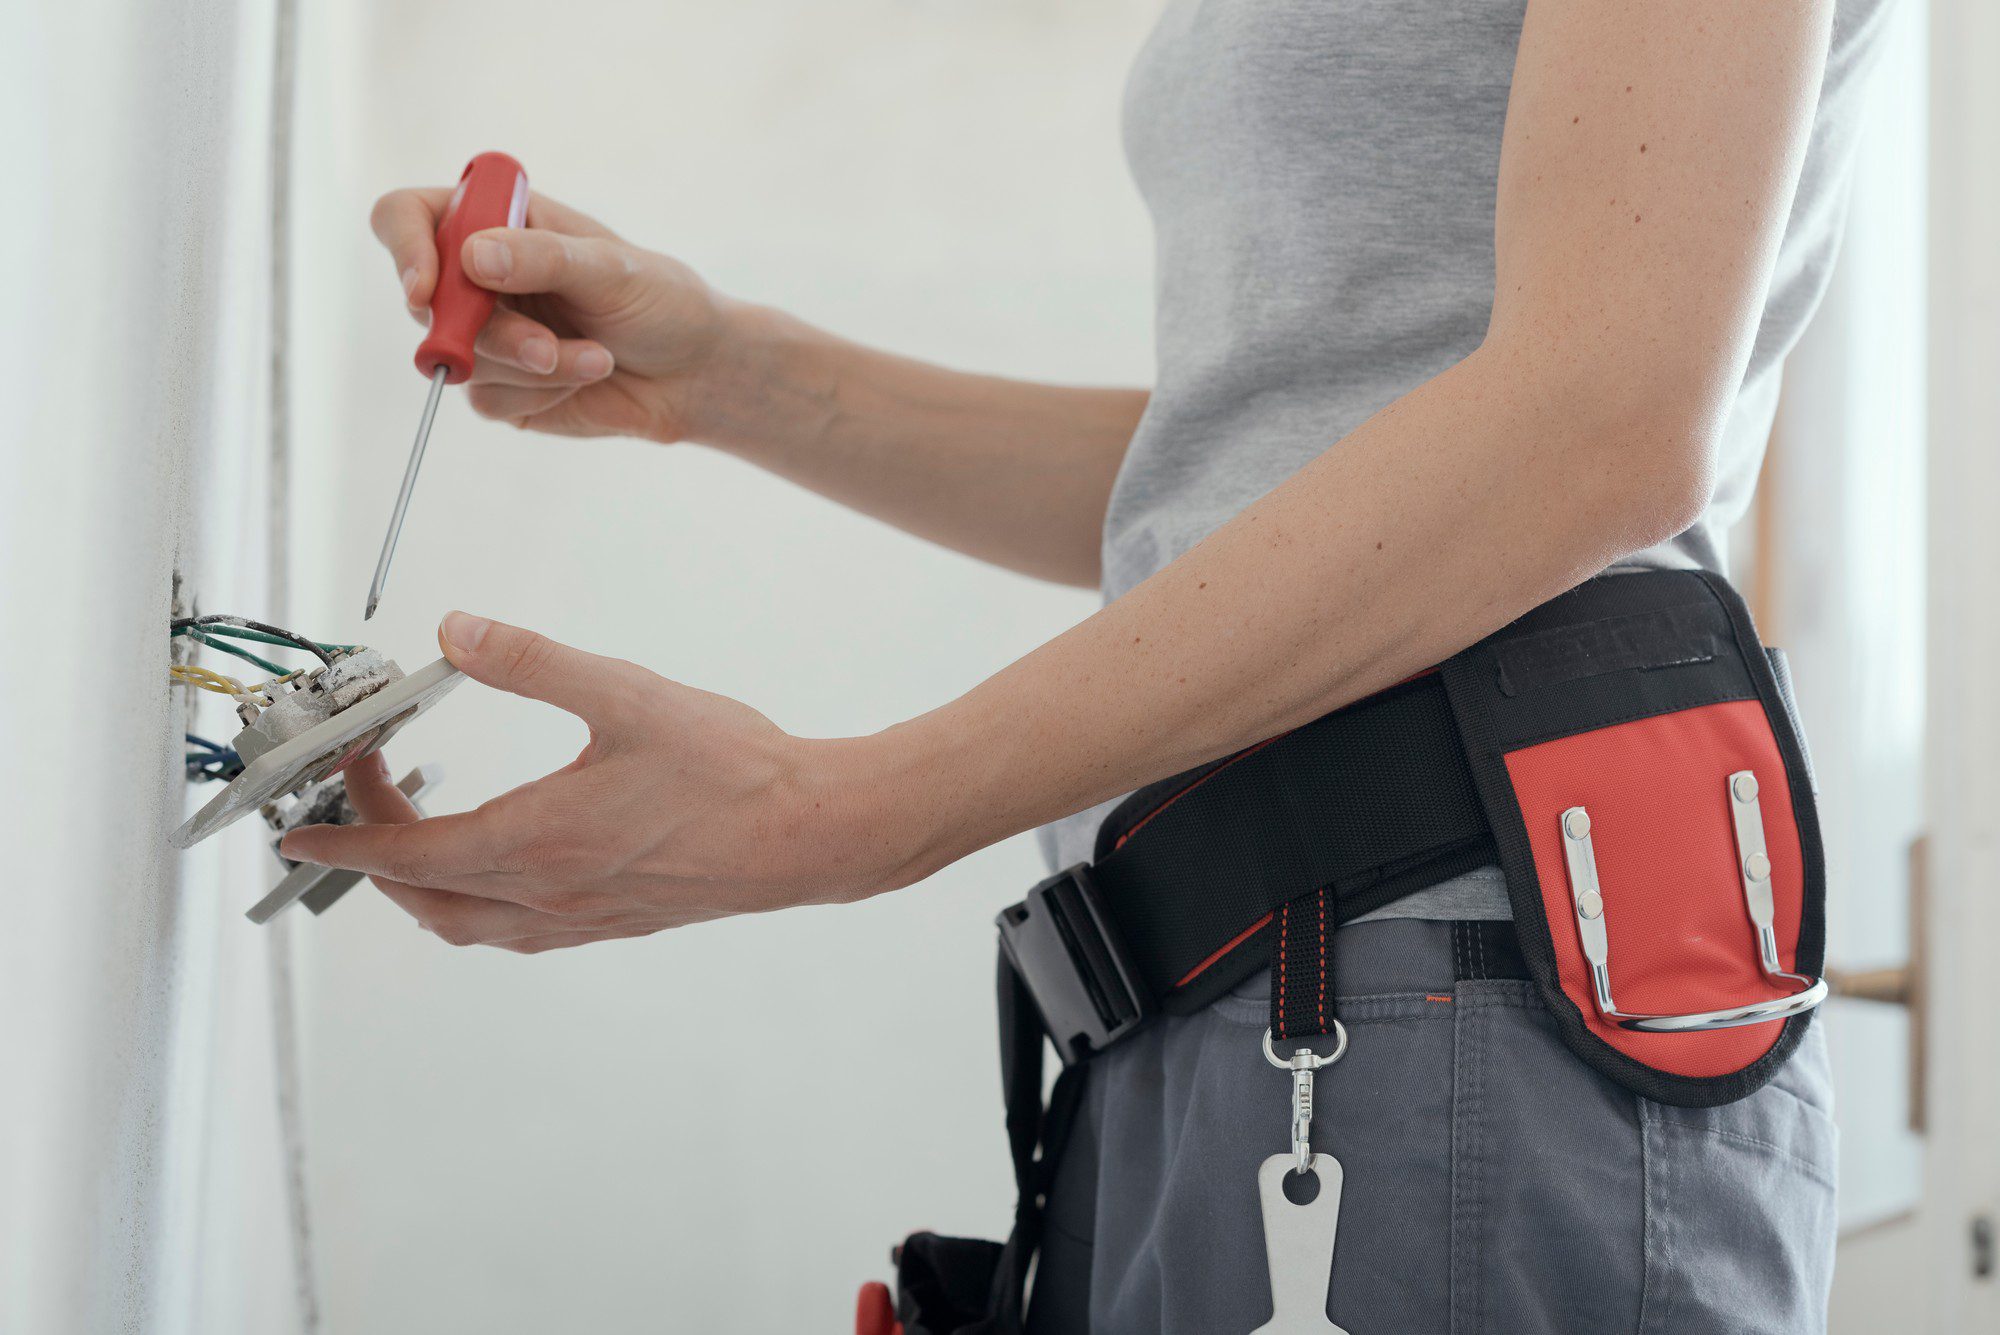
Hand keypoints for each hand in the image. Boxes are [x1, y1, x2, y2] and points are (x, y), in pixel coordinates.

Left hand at [280, 613, 942, 952]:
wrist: (812, 833)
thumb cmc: (733, 772)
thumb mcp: (625, 693)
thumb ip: (533, 660)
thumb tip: (456, 631)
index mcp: (534, 840)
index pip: (404, 852)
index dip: (341, 839)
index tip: (299, 827)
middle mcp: (548, 893)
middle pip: (424, 898)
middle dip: (374, 859)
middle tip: (362, 803)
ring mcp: (583, 917)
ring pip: (469, 923)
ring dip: (423, 889)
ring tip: (415, 841)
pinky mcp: (618, 921)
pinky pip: (518, 931)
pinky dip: (479, 906)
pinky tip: (501, 869)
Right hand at [371, 187, 734, 442]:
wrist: (692, 373)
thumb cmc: (660, 302)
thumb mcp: (611, 270)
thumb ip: (544, 259)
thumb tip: (472, 258)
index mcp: (496, 220)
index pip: (407, 216)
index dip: (404, 248)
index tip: (427, 289)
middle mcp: (476, 274)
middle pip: (426, 300)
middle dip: (492, 332)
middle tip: (547, 349)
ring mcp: (483, 333)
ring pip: (461, 358)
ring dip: (534, 366)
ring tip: (595, 357)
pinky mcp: (499, 387)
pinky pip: (488, 399)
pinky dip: (541, 393)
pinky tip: (586, 376)